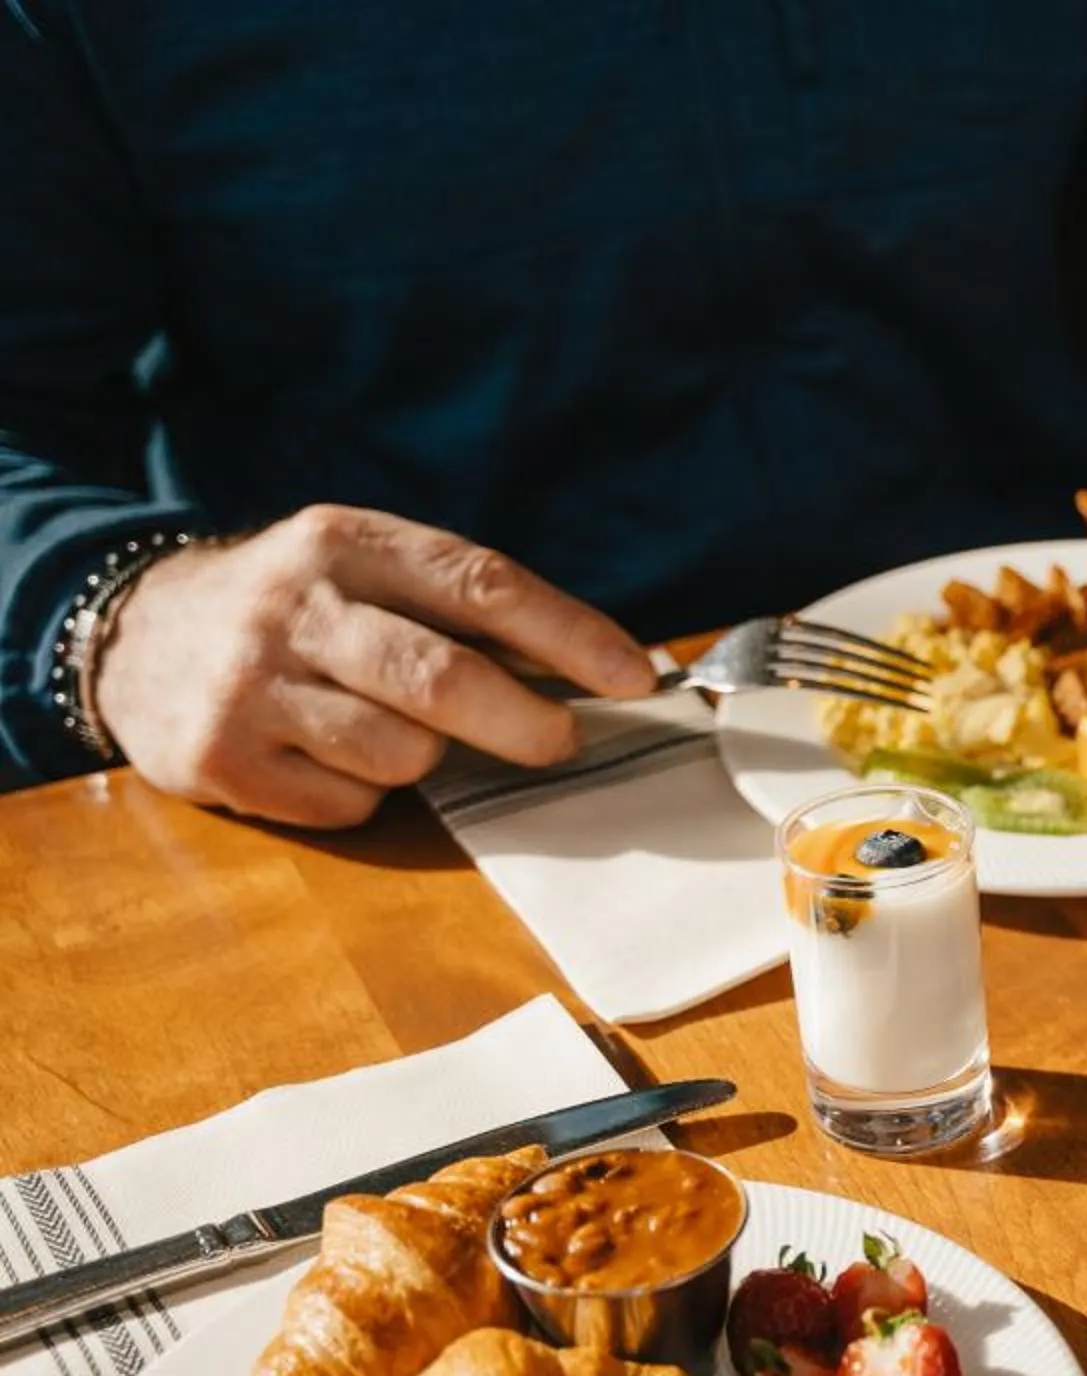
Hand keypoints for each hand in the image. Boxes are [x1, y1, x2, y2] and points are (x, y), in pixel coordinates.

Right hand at [95, 504, 654, 828]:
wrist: (132, 634)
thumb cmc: (295, 611)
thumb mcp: (362, 568)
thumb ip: (459, 606)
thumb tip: (596, 666)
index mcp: (345, 542)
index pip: (481, 584)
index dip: (571, 635)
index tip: (635, 676)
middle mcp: (293, 606)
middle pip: (445, 679)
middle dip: (526, 723)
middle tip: (559, 740)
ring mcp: (250, 685)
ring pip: (401, 752)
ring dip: (425, 758)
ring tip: (392, 731)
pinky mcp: (222, 759)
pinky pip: (348, 804)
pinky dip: (363, 795)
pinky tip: (328, 759)